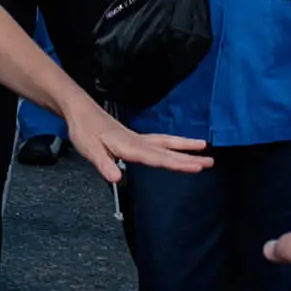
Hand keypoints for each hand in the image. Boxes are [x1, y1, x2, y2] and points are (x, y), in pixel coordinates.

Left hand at [56, 103, 211, 183]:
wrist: (80, 111)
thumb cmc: (84, 131)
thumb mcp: (89, 150)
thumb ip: (104, 164)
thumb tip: (116, 178)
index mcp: (129, 147)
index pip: (158, 158)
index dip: (177, 163)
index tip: (196, 167)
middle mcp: (137, 142)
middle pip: (168, 150)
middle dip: (189, 156)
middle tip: (210, 162)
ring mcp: (137, 138)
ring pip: (166, 142)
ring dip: (185, 146)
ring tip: (204, 148)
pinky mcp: (133, 137)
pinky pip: (159, 140)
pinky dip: (173, 143)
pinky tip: (177, 146)